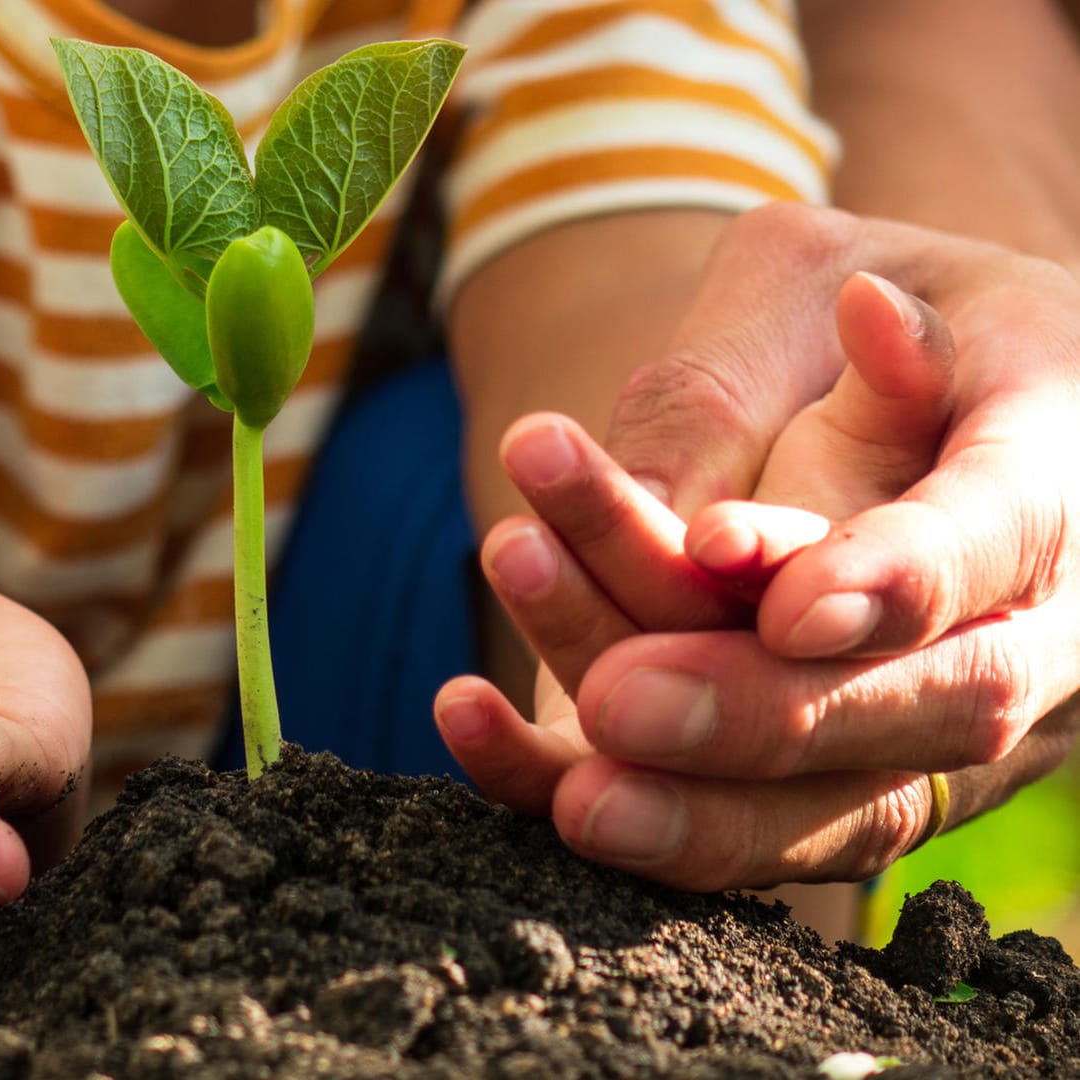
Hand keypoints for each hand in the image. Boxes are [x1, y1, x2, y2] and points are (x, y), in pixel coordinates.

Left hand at [438, 204, 1079, 889]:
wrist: (894, 383)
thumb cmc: (855, 304)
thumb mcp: (807, 278)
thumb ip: (748, 380)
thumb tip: (694, 519)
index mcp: (1051, 462)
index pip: (1000, 537)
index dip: (900, 579)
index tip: (790, 605)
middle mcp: (1020, 619)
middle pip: (928, 705)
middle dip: (763, 717)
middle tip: (617, 698)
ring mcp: (925, 715)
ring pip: (826, 794)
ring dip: (665, 782)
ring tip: (489, 710)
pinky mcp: (815, 767)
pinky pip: (731, 819)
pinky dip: (579, 782)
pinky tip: (464, 721)